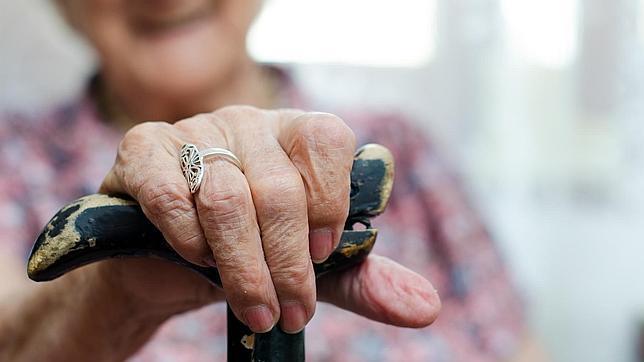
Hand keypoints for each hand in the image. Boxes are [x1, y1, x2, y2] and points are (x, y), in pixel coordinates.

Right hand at [100, 106, 439, 332]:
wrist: (167, 260)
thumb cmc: (249, 251)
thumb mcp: (311, 266)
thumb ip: (363, 278)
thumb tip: (427, 309)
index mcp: (295, 135)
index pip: (327, 138)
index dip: (330, 199)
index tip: (323, 254)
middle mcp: (248, 124)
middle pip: (279, 186)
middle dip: (288, 263)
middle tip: (291, 312)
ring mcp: (195, 132)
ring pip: (228, 196)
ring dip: (244, 267)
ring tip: (257, 309)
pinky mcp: (143, 150)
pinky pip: (171, 193)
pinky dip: (188, 237)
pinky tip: (197, 258)